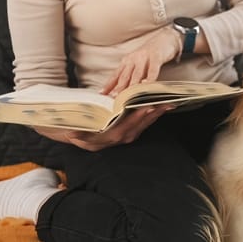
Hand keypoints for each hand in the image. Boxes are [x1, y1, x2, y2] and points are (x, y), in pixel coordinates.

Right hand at [33, 104, 171, 150]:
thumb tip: (72, 133)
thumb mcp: (76, 134)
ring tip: (169, 104)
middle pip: (141, 125)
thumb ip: (77, 134)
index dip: (138, 117)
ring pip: (146, 124)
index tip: (147, 108)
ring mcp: (130, 135)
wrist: (80, 137)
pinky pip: (146, 123)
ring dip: (157, 114)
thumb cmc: (79, 132)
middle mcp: (124, 137)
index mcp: (112, 137)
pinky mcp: (133, 131)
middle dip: (154, 114)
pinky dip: (154, 115)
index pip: (128, 126)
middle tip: (166, 103)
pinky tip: (162, 107)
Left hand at [101, 27, 179, 96]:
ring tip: (127, 95)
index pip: (116, 75)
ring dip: (131, 85)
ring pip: (137, 74)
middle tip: (113, 98)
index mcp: (127, 62)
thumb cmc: (150, 55)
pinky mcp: (156, 57)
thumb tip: (122, 90)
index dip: (109, 85)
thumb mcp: (137, 64)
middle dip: (118, 87)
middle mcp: (133, 59)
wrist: (164, 38)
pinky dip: (150, 78)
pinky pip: (153, 69)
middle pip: (125, 76)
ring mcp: (144, 58)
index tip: (102, 94)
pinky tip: (147, 85)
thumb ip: (130, 76)